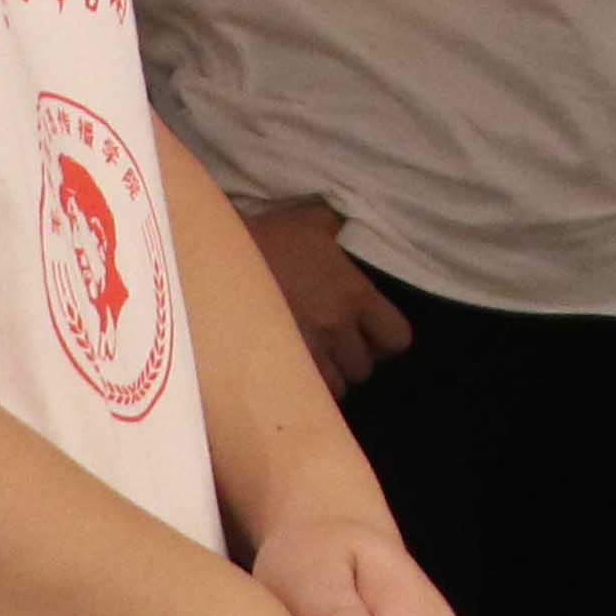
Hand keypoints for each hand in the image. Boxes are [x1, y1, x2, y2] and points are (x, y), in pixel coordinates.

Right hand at [248, 201, 413, 389]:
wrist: (219, 260)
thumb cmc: (268, 238)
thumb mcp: (312, 222)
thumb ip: (337, 228)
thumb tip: (347, 222)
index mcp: (355, 295)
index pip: (397, 338)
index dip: (386, 340)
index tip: (372, 334)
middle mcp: (338, 329)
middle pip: (363, 368)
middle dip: (352, 359)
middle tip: (335, 346)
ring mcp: (309, 352)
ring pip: (336, 387)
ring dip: (328, 377)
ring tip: (312, 361)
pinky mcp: (278, 367)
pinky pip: (304, 394)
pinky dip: (303, 389)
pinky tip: (292, 372)